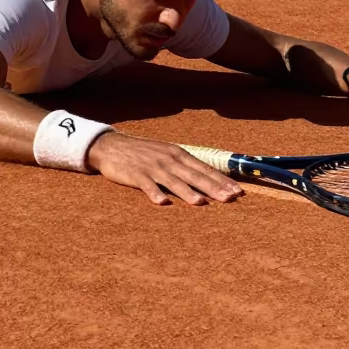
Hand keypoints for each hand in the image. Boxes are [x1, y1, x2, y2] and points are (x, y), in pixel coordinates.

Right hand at [86, 132, 243, 205]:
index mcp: (177, 154)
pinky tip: (162, 202)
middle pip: (193, 175)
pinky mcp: (135, 174)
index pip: (204, 168)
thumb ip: (183, 166)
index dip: (221, 180)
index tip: (237, 191)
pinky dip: (154, 193)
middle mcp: (168, 159)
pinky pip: (146, 185)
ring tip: (201, 202)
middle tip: (229, 199)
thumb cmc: (142, 152)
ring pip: (173, 180)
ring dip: (187, 191)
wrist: (111, 146)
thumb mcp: (165, 154)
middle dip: (212, 187)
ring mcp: (151, 166)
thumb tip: (206, 180)